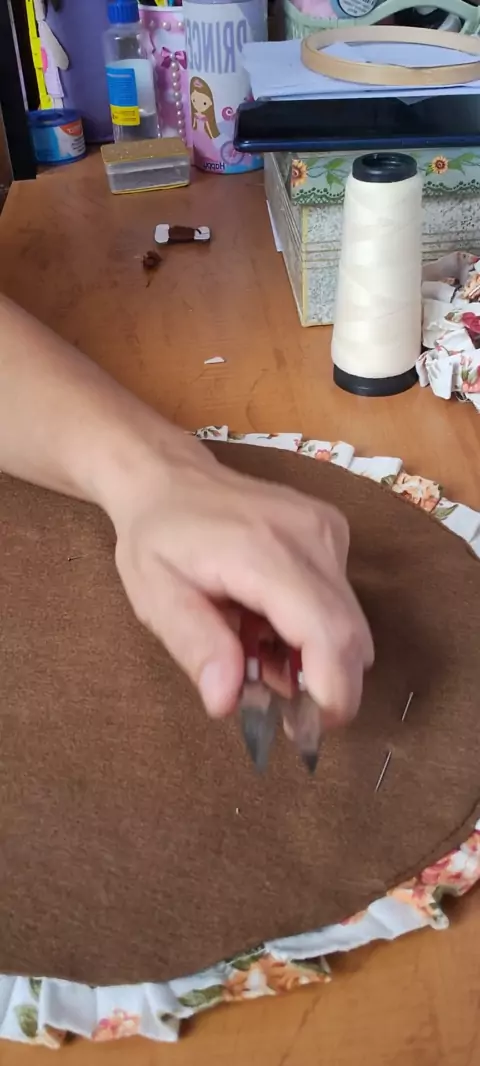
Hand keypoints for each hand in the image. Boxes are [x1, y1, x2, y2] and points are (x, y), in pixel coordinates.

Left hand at [107, 435, 372, 724]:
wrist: (169, 476)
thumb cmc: (157, 537)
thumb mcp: (155, 596)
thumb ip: (195, 646)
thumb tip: (227, 702)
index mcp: (263, 551)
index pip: (328, 632)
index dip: (332, 690)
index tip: (309, 728)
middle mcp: (310, 535)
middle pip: (351, 634)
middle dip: (325, 684)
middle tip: (278, 707)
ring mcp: (328, 529)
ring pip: (350, 622)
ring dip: (316, 657)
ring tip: (258, 653)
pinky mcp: (333, 531)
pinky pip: (341, 601)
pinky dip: (314, 629)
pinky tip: (270, 624)